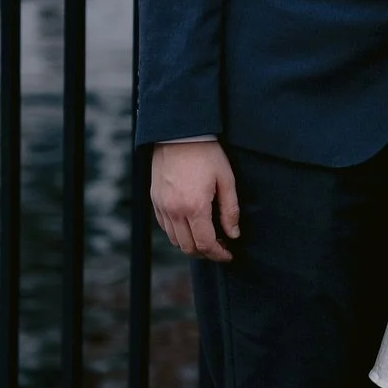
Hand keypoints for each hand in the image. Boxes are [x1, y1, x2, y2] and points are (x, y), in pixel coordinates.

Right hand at [151, 140, 240, 261]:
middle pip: (188, 247)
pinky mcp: (154, 200)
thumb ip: (230, 210)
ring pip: (175, 240)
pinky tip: (191, 225)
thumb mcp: (226, 179)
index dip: (219, 255)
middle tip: (220, 248)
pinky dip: (178, 233)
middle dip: (206, 253)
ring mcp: (162, 206)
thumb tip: (233, 234)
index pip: (206, 244)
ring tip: (207, 238)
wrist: (178, 133)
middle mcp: (174, 210)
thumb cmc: (206, 153)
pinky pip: (165, 227)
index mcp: (194, 206)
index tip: (229, 255)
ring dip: (191, 244)